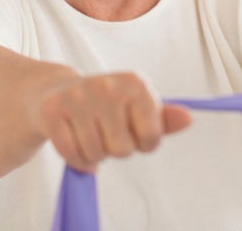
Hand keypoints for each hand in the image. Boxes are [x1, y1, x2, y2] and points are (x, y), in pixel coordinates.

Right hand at [30, 72, 191, 172]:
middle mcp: (108, 85)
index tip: (134, 131)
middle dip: (116, 150)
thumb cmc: (107, 105)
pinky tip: (74, 141)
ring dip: (95, 154)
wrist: (57, 92)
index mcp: (136, 82)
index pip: (152, 137)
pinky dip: (76, 158)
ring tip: (90, 133)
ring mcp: (79, 96)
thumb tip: (189, 119)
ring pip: (96, 154)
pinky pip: (72, 155)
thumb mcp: (138, 107)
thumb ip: (164, 119)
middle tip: (107, 132)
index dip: (144, 144)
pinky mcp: (53, 111)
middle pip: (123, 150)